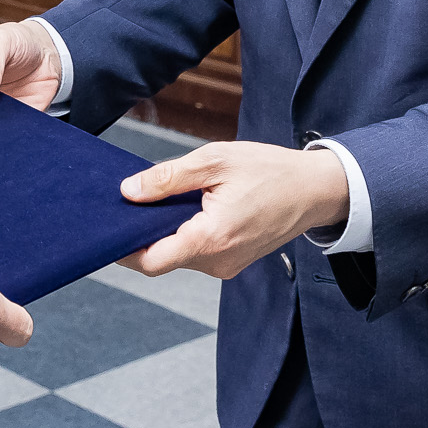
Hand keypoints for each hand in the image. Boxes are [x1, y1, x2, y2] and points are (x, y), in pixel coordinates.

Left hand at [116, 142, 349, 278]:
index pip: (151, 261)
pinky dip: (188, 233)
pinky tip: (196, 207)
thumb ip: (168, 178)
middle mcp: (218, 261)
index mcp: (211, 238)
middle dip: (147, 231)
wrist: (315, 190)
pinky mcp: (233, 262)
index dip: (125, 247)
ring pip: (179, 254)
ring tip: (178, 197)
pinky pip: (198, 252)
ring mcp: (227, 265)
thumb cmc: (270, 171)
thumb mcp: (215, 161)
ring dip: (170, 230)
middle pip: (162, 257)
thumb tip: (129, 191)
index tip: (111, 226)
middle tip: (141, 198)